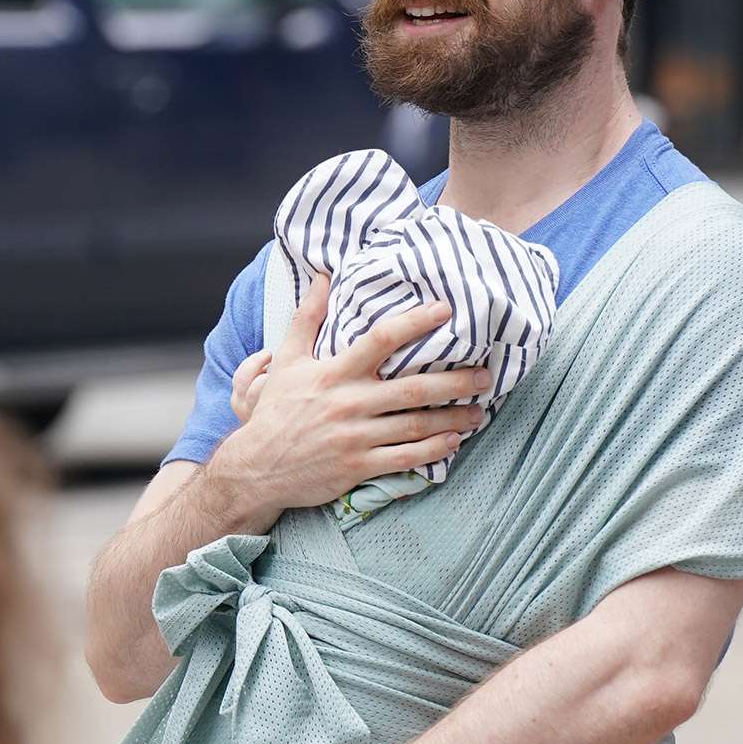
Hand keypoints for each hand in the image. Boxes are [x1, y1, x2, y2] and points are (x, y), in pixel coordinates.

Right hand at [214, 272, 490, 520]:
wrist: (257, 467)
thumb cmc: (277, 410)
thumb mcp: (287, 360)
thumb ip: (308, 317)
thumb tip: (323, 275)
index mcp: (334, 373)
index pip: (381, 340)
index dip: (416, 322)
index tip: (446, 310)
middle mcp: (349, 404)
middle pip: (413, 388)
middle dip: (454, 381)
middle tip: (485, 374)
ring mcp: (356, 438)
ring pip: (415, 425)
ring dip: (452, 418)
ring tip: (479, 410)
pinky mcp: (359, 467)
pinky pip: (405, 458)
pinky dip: (433, 450)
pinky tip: (453, 441)